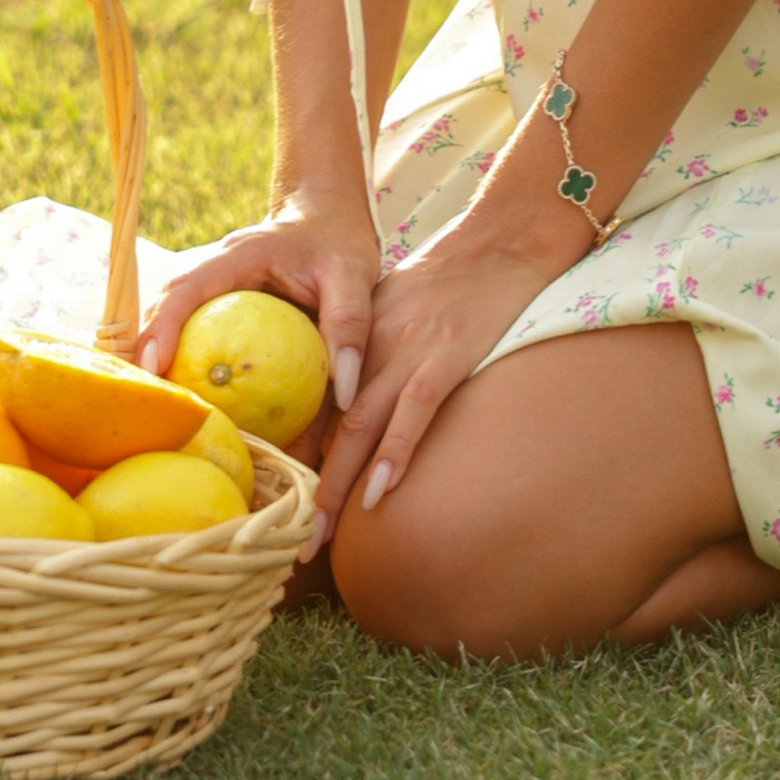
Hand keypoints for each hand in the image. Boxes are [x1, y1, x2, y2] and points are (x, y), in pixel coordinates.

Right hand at [136, 189, 381, 446]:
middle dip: (145, 352)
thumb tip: (344, 393)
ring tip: (156, 415)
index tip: (152, 367)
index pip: (188, 287)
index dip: (164, 325)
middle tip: (144, 403)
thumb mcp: (353, 276)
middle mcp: (214, 273)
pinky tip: (198, 415)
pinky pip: (196, 340)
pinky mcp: (219, 312)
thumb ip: (349, 326)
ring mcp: (212, 293)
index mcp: (238, 256)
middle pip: (164, 309)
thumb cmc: (340, 244)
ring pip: (173, 326)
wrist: (330, 222)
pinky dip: (190, 371)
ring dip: (159, 364)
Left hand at [312, 202, 579, 548]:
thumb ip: (371, 347)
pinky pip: (415, 411)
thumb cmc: (453, 276)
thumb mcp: (396, 305)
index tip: (279, 500)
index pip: (315, 403)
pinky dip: (394, 453)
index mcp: (358, 336)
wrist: (500, 240)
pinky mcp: (447, 355)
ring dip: (338, 486)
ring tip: (319, 535)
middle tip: (291, 539)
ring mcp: (409, 351)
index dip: (295, 453)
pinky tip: (378, 494)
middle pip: (328, 424)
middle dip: (309, 485)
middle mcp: (372, 346)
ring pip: (361, 426)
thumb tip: (352, 400)